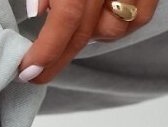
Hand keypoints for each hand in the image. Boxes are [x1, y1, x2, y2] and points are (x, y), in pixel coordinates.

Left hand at [18, 0, 159, 84]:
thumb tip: (35, 13)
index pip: (66, 18)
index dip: (46, 51)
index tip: (28, 71)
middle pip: (85, 32)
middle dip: (56, 59)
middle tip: (35, 72)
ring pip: (112, 30)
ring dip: (90, 35)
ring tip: (74, 24)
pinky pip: (139, 18)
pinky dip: (119, 23)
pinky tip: (104, 14)